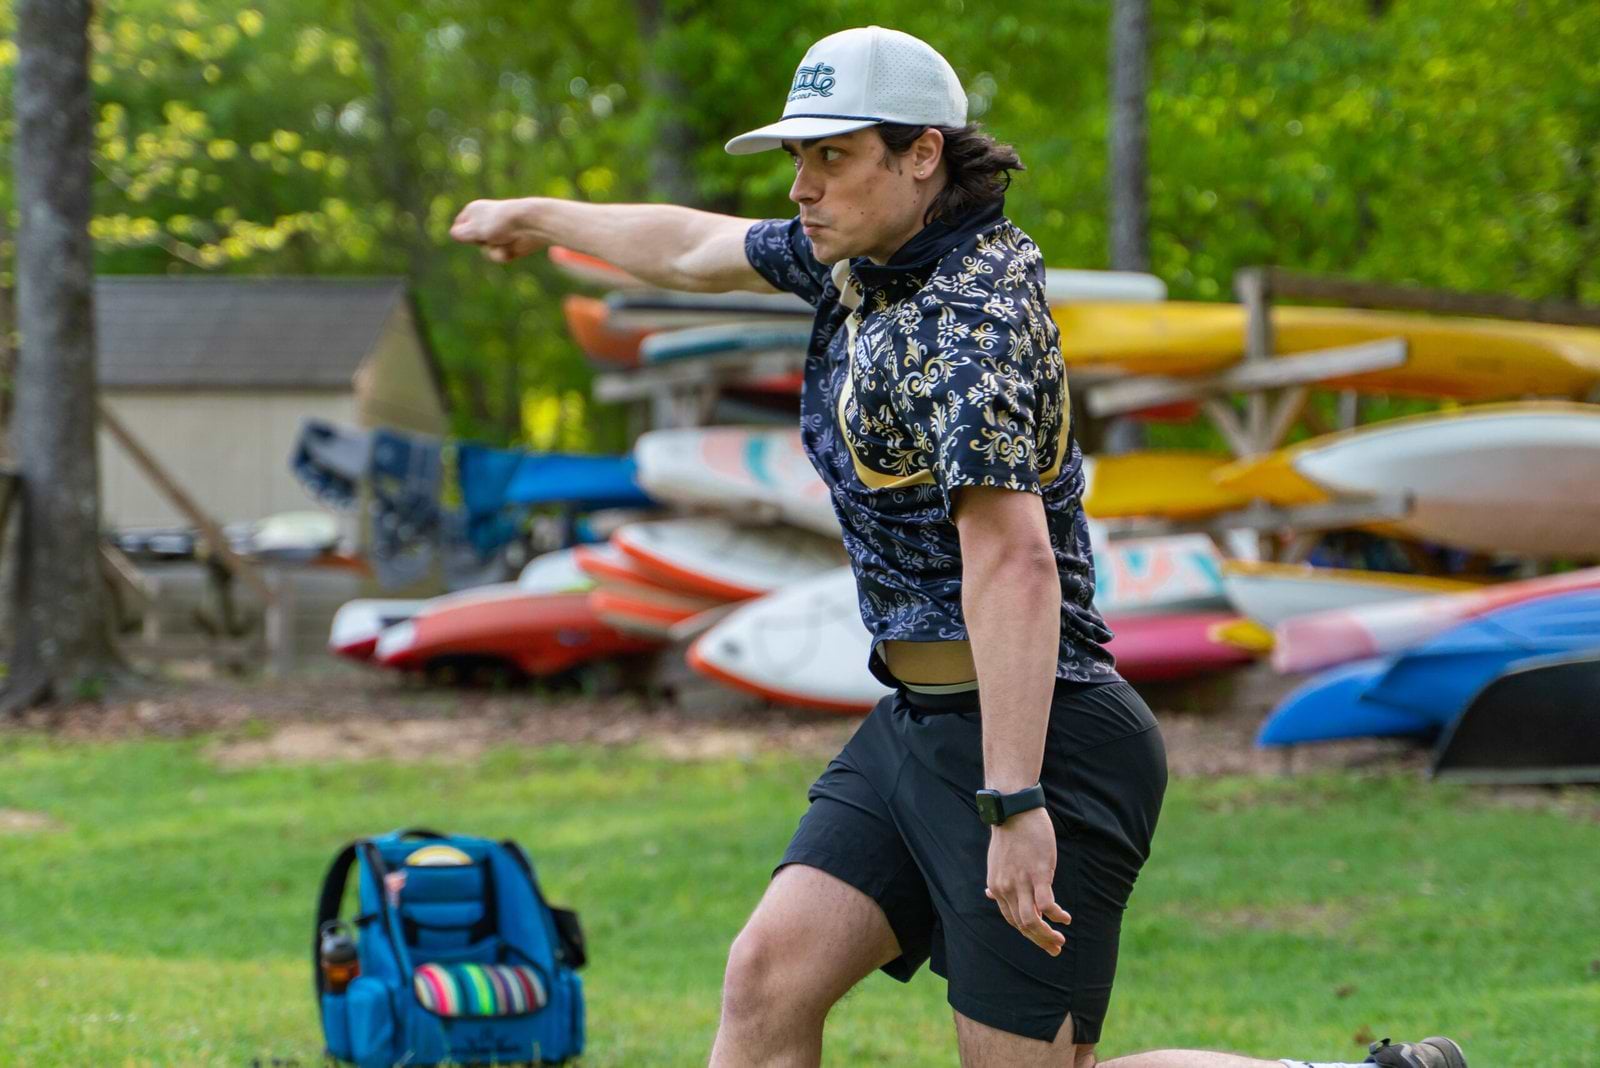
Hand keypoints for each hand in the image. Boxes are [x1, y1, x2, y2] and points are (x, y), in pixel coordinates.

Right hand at [449, 198, 543, 262]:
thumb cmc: (499, 222)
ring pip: (485, 251)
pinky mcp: (508, 245)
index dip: (463, 234)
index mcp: (473, 211)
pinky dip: (503, 254)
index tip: (471, 230)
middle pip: (471, 242)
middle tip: (489, 233)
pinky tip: (511, 247)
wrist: (530, 225)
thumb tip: (454, 234)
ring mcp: (496, 234)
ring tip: (502, 240)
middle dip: (480, 242)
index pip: (458, 228)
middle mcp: (484, 222)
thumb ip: (460, 233)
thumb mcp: (474, 228)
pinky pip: (498, 256)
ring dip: (492, 250)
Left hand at [985, 806, 1070, 955]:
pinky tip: (1065, 918)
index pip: (1012, 920)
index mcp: (997, 887)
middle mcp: (1006, 889)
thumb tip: (989, 894)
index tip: (1042, 939)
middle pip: (1022, 925)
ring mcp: (1021, 883)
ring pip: (1032, 921)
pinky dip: (1056, 916)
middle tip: (1056, 949)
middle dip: (1040, 941)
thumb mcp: (996, 862)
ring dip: (1047, 935)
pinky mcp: (1038, 874)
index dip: (1028, 933)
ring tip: (1061, 939)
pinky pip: (1046, 905)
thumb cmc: (1009, 835)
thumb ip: (997, 881)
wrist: (1013, 810)